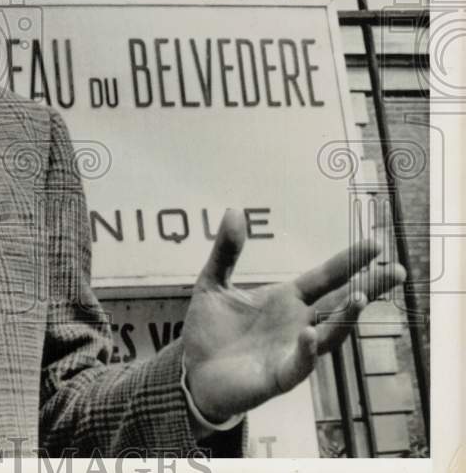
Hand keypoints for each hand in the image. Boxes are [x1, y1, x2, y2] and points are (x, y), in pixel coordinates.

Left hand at [182, 208, 404, 423]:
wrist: (191, 372)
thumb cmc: (210, 330)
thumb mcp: (214, 282)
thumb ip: (226, 251)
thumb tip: (234, 210)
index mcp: (286, 300)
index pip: (325, 278)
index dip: (348, 262)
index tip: (375, 244)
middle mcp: (298, 324)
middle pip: (340, 304)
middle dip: (369, 288)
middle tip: (396, 271)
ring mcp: (292, 351)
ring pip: (330, 335)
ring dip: (346, 318)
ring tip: (361, 297)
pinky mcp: (278, 377)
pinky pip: (299, 365)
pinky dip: (307, 351)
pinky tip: (310, 334)